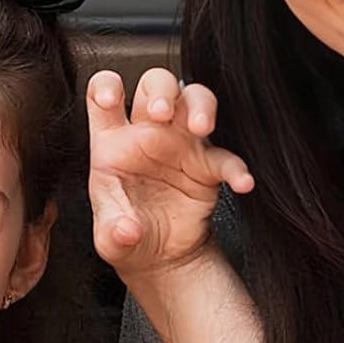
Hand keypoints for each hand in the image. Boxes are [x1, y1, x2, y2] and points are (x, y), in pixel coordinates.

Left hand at [86, 67, 253, 274]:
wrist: (159, 257)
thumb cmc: (127, 232)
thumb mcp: (110, 238)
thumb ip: (113, 231)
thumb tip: (126, 230)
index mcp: (113, 141)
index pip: (103, 95)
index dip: (105, 87)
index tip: (111, 99)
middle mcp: (148, 134)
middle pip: (156, 85)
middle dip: (161, 91)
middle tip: (161, 113)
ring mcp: (181, 144)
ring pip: (195, 101)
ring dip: (200, 107)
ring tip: (200, 127)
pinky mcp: (208, 167)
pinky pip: (226, 158)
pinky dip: (236, 167)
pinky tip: (241, 181)